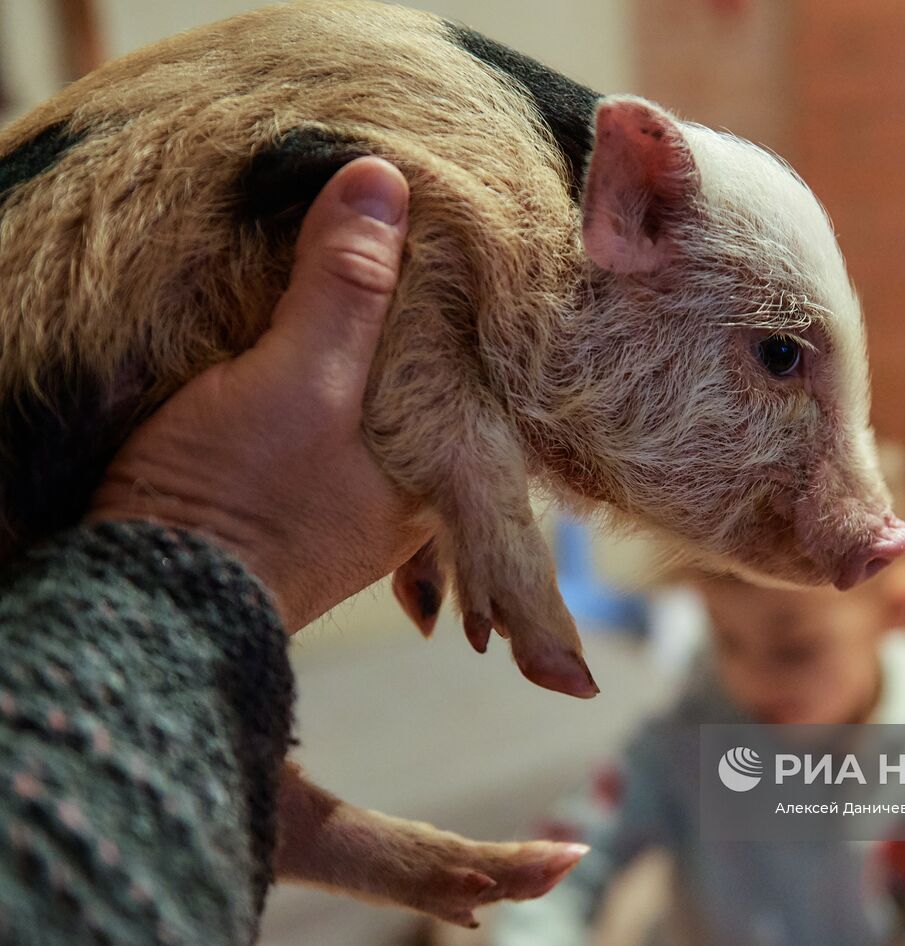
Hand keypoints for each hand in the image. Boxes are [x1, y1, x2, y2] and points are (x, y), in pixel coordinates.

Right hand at [87, 157, 430, 631]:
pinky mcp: (302, 488)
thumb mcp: (300, 381)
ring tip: (351, 252)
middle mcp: (415, 487)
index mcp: (444, 471)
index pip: (476, 363)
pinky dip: (324, 364)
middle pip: (429, 374)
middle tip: (406, 223)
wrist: (152, 595)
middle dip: (415, 310)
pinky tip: (308, 322)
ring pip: (378, 389)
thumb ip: (345, 287)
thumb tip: (384, 179)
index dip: (463, 293)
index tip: (449, 222)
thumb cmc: (241, 502)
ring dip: (362, 334)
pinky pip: (333, 407)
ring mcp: (359, 491)